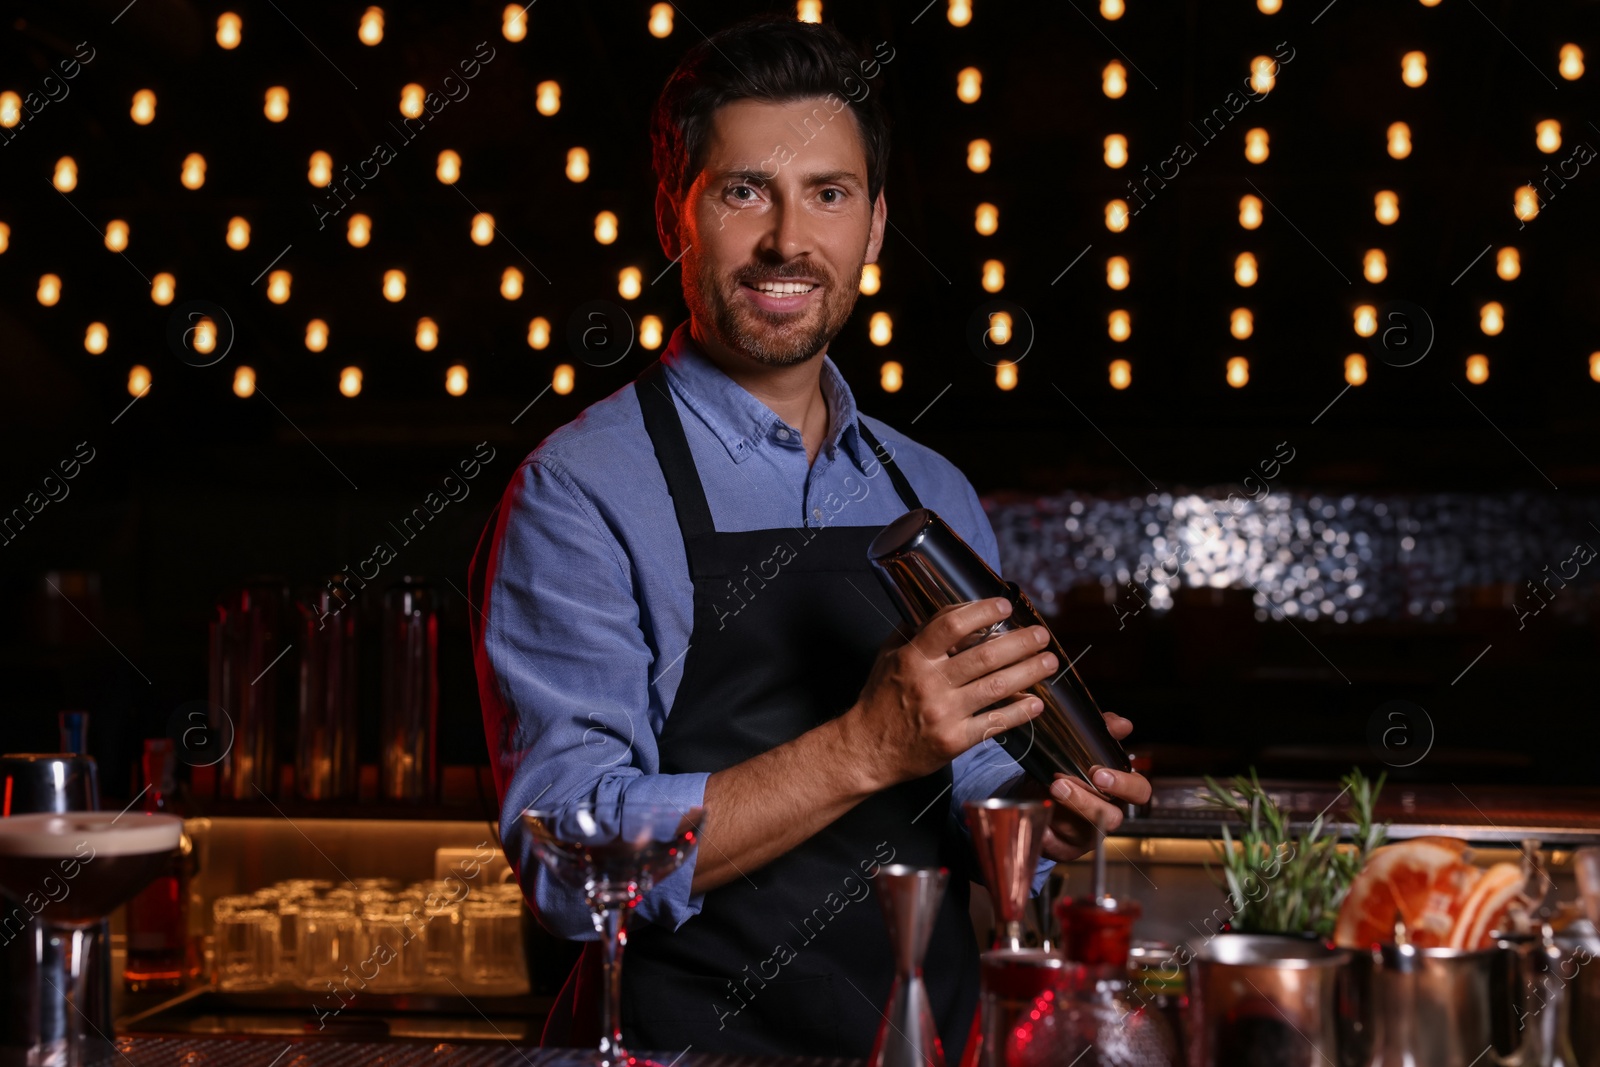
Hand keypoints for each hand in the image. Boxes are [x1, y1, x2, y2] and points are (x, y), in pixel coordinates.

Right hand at [843, 598, 1057, 793]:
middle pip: (984, 655)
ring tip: (1050, 661)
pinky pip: (994, 723)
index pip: (951, 625)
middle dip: (1020, 642)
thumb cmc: (878, 701)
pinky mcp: (954, 740)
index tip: (1004, 606)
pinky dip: (1019, 712)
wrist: (866, 750)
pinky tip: (1036, 703)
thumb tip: (939, 607)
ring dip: (1029, 672)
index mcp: (913, 658)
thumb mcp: (887, 657)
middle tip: (1042, 634)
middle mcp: (930, 683)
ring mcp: (944, 713)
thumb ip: (912, 632)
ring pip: (997, 687)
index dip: (982, 612)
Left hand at [1039, 712, 1152, 861]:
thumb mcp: (1084, 747)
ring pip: (1085, 832)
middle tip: (1060, 784)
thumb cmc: (1069, 768)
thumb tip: (1122, 724)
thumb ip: (1103, 733)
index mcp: (1120, 790)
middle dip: (1085, 802)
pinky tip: (1040, 822)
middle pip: (1112, 818)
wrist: (1040, 790)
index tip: (1098, 774)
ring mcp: (1090, 834)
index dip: (1123, 785)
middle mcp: (1109, 813)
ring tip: (1045, 793)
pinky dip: (1050, 836)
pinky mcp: (1070, 849)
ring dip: (1062, 814)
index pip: (1139, 792)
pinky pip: (1062, 849)